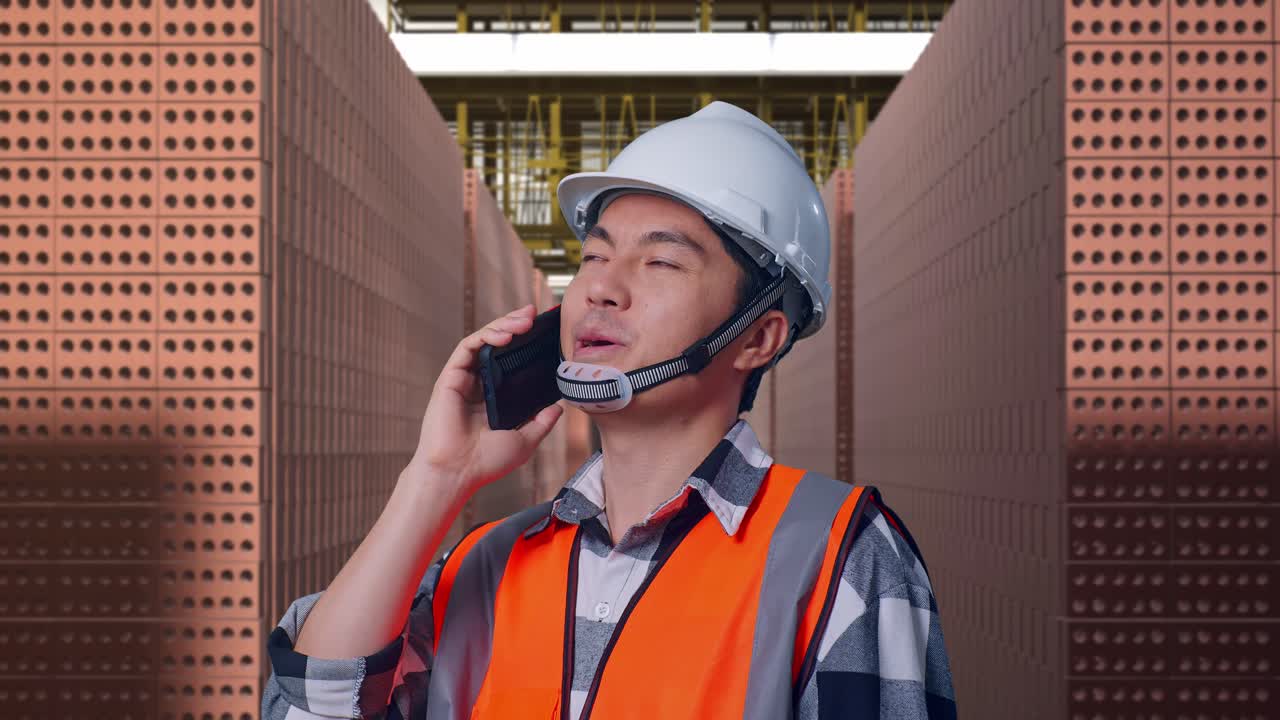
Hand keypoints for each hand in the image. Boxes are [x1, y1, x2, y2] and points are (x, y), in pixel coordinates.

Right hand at [408, 304, 563, 490]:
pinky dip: (486, 337)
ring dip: (503, 325)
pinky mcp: (450, 378)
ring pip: (483, 342)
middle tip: (535, 314)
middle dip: (515, 325)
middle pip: (497, 346)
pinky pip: (468, 348)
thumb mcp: (525, 440)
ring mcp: (463, 380)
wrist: (459, 473)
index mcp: (494, 398)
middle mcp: (478, 385)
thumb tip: (558, 407)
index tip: (545, 332)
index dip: (525, 345)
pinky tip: (505, 335)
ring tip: (525, 319)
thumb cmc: (486, 462)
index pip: (510, 362)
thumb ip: (541, 422)